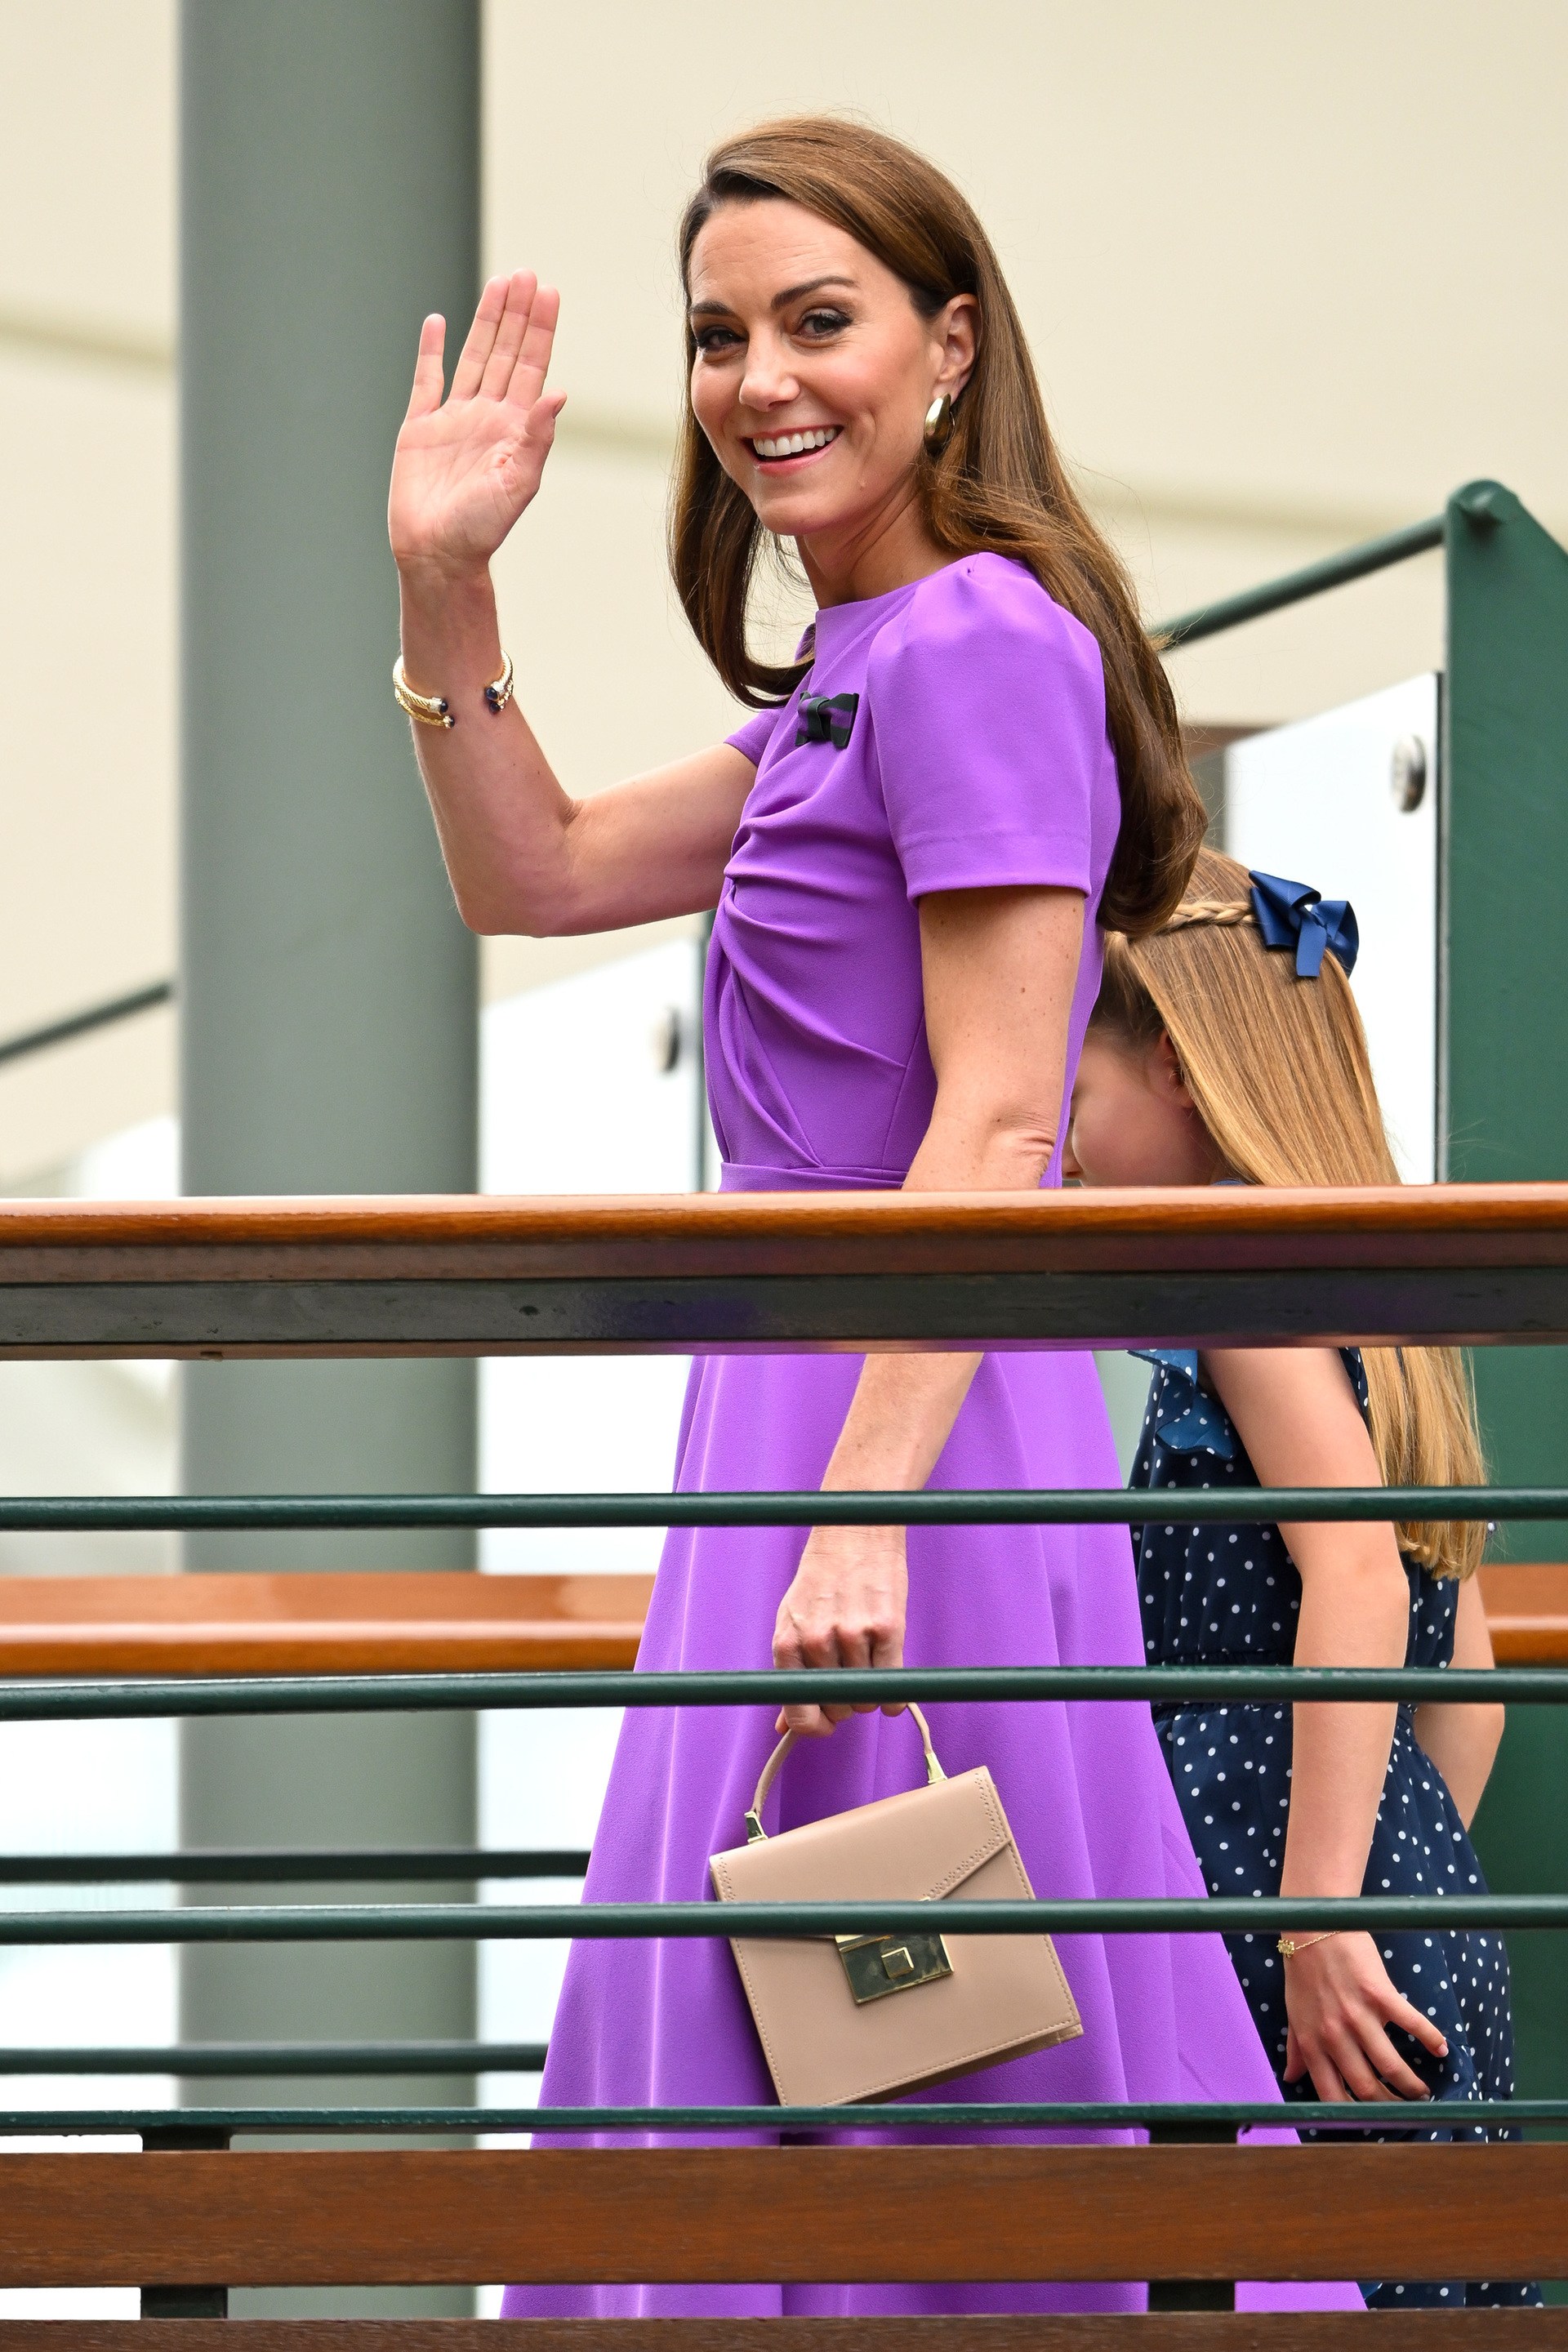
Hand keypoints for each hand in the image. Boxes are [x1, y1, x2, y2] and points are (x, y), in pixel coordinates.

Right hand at [388, 271, 565, 578]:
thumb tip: (558, 393)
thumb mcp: (519, 484)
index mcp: (514, 429)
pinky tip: (438, 323)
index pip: (531, 368)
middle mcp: (487, 417)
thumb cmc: (482, 529)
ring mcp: (453, 419)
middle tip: (527, 274)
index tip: (549, 293)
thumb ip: (537, 438)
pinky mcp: (419, 428)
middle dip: (517, 314)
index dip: (540, 330)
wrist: (437, 554)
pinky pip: (426, 381)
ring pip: (473, 357)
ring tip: (499, 284)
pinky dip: (431, 351)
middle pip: (505, 353)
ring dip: (485, 322)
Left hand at [772, 1525, 906, 1738]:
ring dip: (871, 1690)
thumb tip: (782, 1728)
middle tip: (851, 1674)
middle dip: (846, 1701)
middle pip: (838, 1709)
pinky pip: (894, 1687)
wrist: (854, 1532)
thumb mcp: (793, 1622)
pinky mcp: (888, 1628)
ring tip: (868, 1659)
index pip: (799, 1712)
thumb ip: (790, 1674)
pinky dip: (895, 1694)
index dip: (816, 1727)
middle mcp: (817, 1641)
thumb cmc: (823, 1579)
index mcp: (788, 1642)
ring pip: (866, 1699)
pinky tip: (891, 1677)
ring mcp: (853, 1635)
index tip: (827, 1723)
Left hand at [1282, 1930, 1447, 2101]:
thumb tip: (1291, 2078)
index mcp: (1312, 2042)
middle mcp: (1334, 2035)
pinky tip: (1442, 2049)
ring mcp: (1358, 2015)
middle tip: (1406, 2107)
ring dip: (1412, 2085)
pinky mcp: (1380, 1994)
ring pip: (1391, 2066)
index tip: (1372, 2120)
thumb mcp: (1293, 2013)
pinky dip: (1430, 2039)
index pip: (1332, 2095)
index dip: (1355, 2115)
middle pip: (1367, 2088)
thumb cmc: (1302, 1971)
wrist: (1314, 1926)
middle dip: (1391, 2105)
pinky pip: (1411, 2023)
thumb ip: (1296, 2048)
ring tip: (1423, 2091)